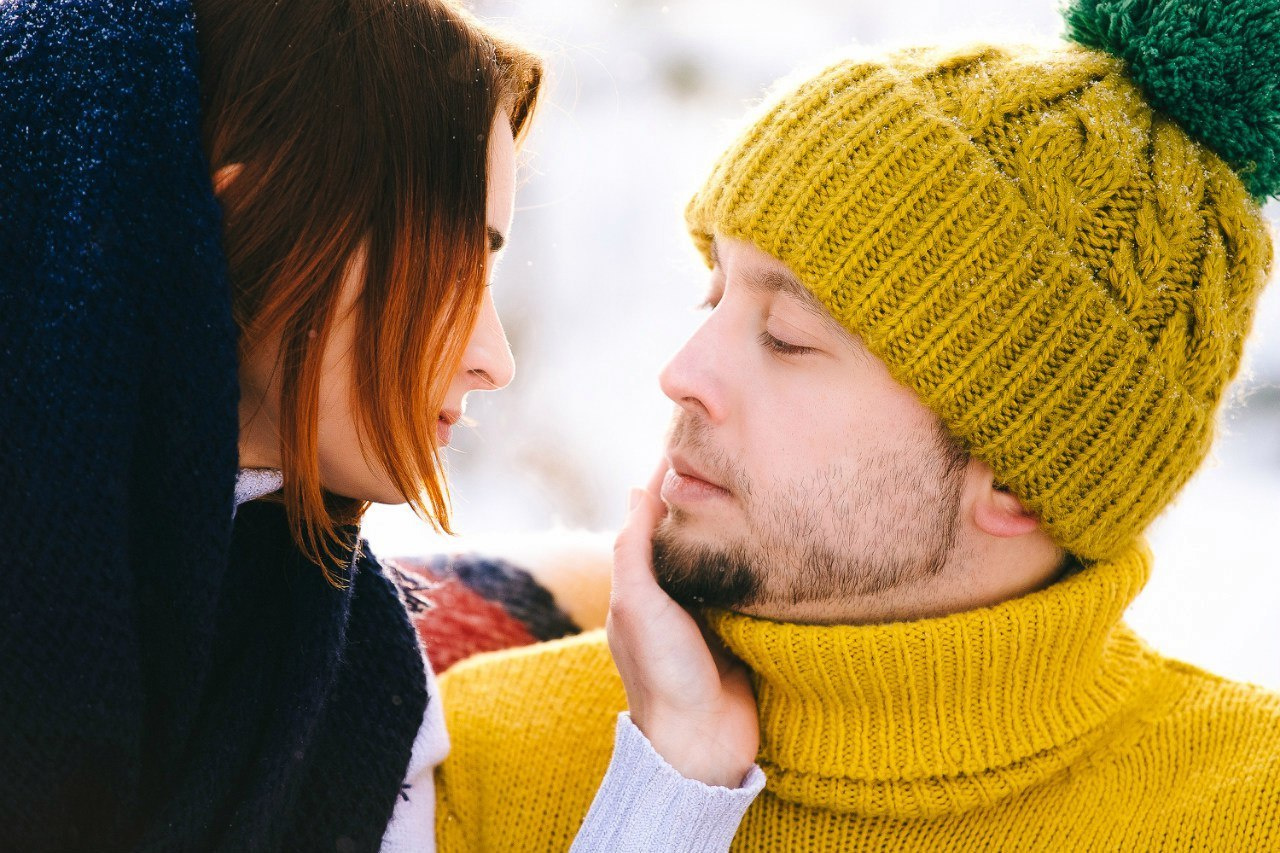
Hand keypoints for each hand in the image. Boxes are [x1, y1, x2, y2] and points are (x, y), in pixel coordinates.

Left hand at [606, 462, 759, 787]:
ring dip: (735, 530)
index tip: (689, 444)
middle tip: (734, 457)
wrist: (702, 744)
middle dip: (706, 502)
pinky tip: (778, 540)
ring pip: (719, 559)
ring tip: (760, 486)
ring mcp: (708, 615)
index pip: (651, 522)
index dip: (666, 485)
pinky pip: (748, 588)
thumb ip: (635, 548)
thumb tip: (638, 489)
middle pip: (688, 537)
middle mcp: (672, 598)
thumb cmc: (663, 674)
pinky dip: (758, 564)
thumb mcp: (637, 604)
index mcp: (640, 589)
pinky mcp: (742, 632)